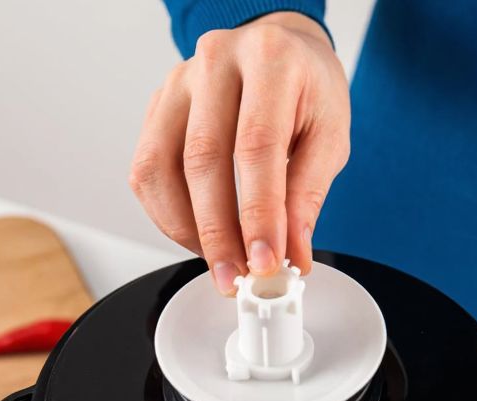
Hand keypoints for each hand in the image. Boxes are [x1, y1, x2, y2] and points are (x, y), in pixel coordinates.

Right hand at [130, 12, 350, 294]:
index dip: (258, 213)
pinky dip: (168, 214)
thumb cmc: (307, 88)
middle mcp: (215, 62)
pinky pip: (147, 171)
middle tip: (236, 276)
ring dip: (186, 228)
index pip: (256, 146)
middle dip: (218, 232)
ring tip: (218, 262)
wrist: (282, 49)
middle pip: (203, 159)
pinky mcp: (157, 106)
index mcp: (269, 60)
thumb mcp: (329, 135)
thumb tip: (292, 253)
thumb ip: (308, 194)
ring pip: (160, 168)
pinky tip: (196, 235)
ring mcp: (178, 82)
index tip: (264, 261)